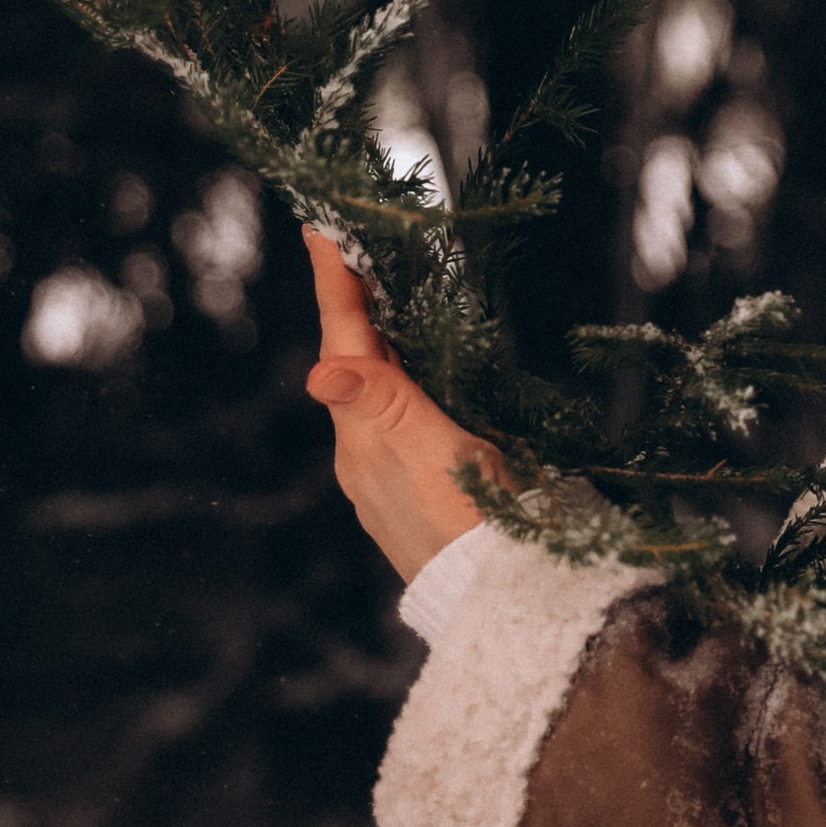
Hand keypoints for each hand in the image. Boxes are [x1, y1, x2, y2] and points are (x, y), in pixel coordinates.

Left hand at [305, 230, 497, 584]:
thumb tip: (321, 374)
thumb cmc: (474, 521)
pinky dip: (407, 384)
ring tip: (388, 302)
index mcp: (365, 438)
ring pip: (378, 394)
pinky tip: (425, 378)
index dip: (337, 285)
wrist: (504, 596)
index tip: (321, 230)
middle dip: (355, 308)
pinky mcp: (423, 491)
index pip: (346, 343)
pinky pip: (402, 420)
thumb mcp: (428, 453)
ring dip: (382, 345)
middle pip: (356, 363)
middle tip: (357, 252)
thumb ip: (381, 405)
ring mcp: (391, 476)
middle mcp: (367, 455)